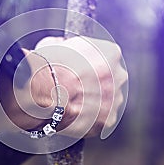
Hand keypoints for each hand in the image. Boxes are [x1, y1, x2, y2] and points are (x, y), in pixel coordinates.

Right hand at [6, 36, 127, 137]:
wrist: (44, 93)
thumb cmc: (49, 68)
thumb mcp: (53, 45)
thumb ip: (63, 45)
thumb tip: (59, 46)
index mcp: (111, 53)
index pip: (105, 55)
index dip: (88, 62)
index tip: (78, 67)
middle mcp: (119, 75)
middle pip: (109, 78)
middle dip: (95, 82)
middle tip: (75, 86)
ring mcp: (115, 99)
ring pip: (107, 99)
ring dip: (94, 101)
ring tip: (72, 103)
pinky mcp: (108, 119)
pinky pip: (101, 118)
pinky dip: (90, 118)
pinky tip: (74, 114)